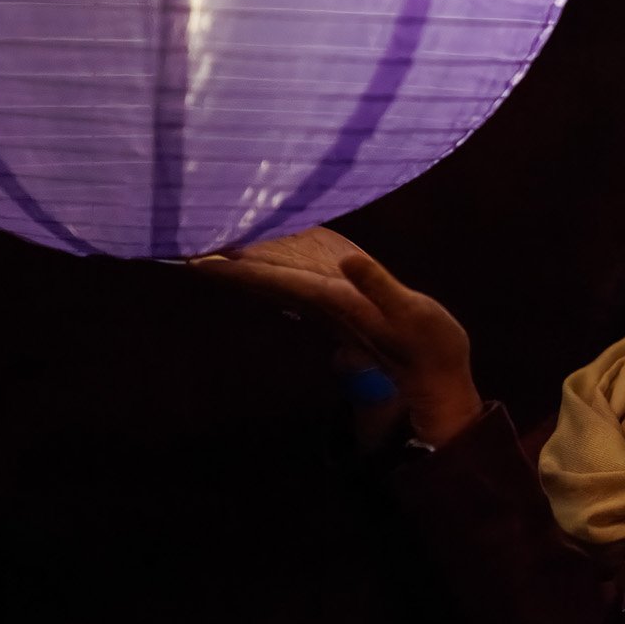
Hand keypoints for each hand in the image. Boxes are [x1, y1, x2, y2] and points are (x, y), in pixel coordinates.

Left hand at [189, 227, 484, 447]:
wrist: (436, 382)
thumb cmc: (430, 349)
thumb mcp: (412, 314)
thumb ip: (379, 287)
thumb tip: (348, 261)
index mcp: (337, 302)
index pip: (279, 279)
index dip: (243, 267)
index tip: (203, 257)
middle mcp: (325, 304)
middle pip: (268, 278)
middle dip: (230, 262)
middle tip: (188, 241)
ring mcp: (330, 306)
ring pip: (279, 279)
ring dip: (246, 263)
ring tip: (212, 244)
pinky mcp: (341, 306)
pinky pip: (297, 281)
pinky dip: (273, 268)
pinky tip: (260, 257)